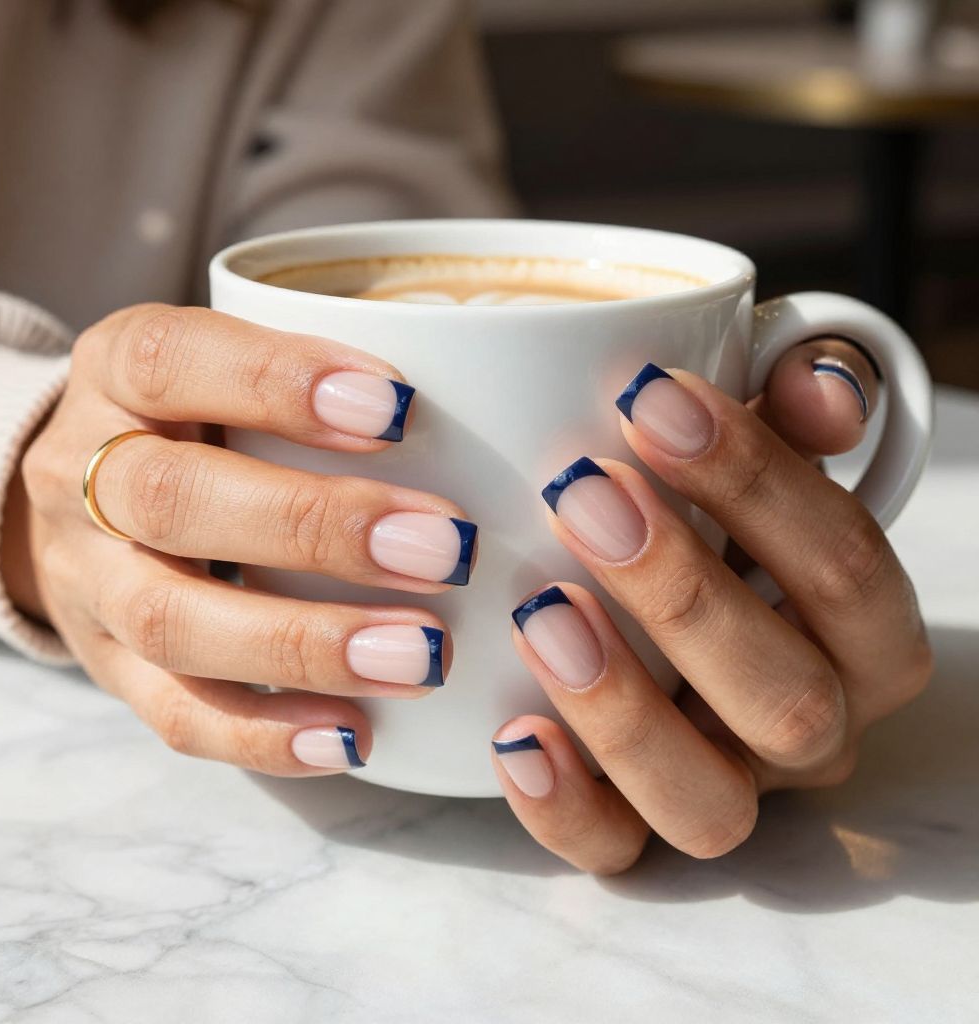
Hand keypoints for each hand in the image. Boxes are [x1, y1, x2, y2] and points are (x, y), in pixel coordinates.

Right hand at [6, 304, 475, 774]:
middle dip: (316, 526)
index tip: (401, 409)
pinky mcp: (110, 668)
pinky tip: (357, 736)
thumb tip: (499, 399)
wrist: (83, 498)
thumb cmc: (201, 417)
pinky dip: (268, 734)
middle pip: (173, 499)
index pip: (173, 359)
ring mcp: (86, 581)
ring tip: (423, 657)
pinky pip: (175, 715)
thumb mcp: (233, 363)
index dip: (279, 382)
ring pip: (171, 621)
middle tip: (446, 549)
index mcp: (118, 372)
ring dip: (305, 644)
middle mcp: (81, 474)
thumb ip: (324, 375)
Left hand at [492, 340, 932, 873]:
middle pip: (788, 698)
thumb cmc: (705, 501)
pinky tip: (511, 731)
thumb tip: (824, 383)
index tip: (649, 398)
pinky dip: (563, 805)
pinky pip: (614, 850)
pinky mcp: (636, 822)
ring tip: (541, 612)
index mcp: (859, 633)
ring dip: (625, 711)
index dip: (757, 481)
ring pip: (709, 803)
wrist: (647, 591)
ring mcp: (724, 784)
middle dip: (682, 592)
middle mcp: (807, 725)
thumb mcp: (754, 434)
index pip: (847, 567)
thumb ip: (799, 392)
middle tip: (580, 492)